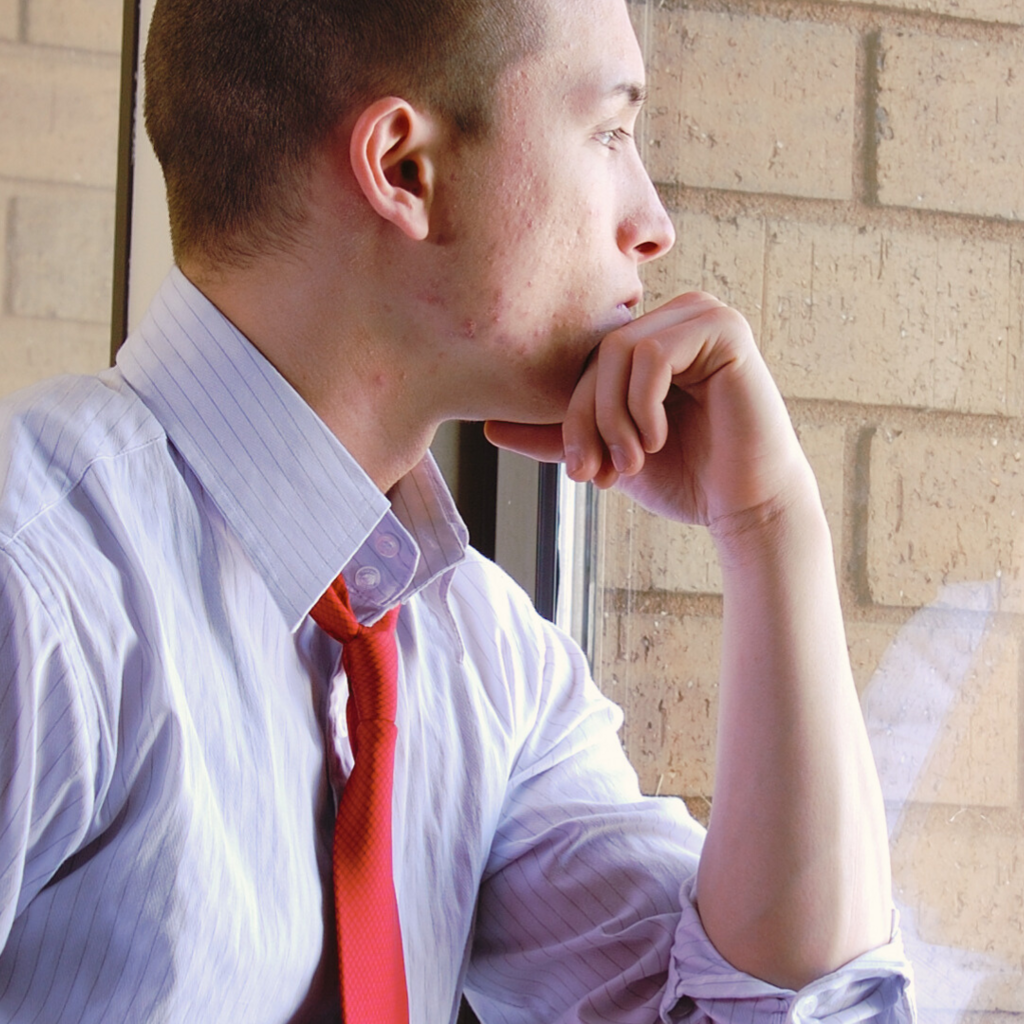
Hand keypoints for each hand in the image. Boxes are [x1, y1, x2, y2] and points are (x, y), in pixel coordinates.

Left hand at [485, 292, 812, 532]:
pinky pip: (652, 354)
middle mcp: (676, 317)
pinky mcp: (726, 329)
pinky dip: (645, 405)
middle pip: (596, 352)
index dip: (571, 416)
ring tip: (632, 462)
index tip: (581, 471)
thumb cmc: (685, 478)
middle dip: (588, 420)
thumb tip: (488, 425)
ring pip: (618, 349)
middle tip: (597, 473)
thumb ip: (558, 434)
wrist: (745, 508)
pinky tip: (661, 439)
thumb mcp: (608, 453)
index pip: (584, 360)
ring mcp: (703, 316)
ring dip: (615, 417)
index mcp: (649, 338)